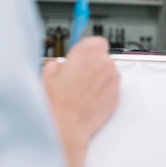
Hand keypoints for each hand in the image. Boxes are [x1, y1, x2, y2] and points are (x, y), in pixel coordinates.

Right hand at [41, 36, 119, 166]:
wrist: (65, 126)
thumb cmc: (55, 101)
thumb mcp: (48, 73)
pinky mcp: (117, 96)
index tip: (82, 56)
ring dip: (99, 79)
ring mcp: (113, 80)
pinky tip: (88, 100)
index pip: (96, 41)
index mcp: (88, 51)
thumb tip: (61, 66)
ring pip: (109, 73)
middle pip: (103, 57)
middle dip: (92, 65)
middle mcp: (105, 63)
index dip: (87, 50)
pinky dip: (103, 92)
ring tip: (81, 91)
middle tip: (77, 76)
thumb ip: (59, 64)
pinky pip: (111, 89)